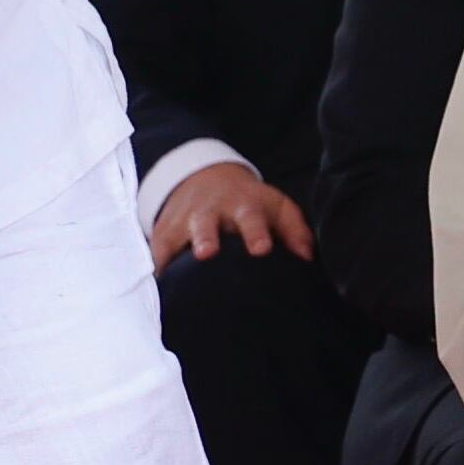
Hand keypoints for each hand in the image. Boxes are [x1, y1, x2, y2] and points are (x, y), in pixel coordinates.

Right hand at [150, 161, 313, 269]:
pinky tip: (160, 287)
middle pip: (206, 224)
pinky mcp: (162, 233)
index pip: (251, 218)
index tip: (262, 249)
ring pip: (176, 237)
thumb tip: (306, 259)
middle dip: (205, 238)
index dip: (255, 233)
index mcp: (242, 206)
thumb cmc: (248, 202)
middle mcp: (210, 212)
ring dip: (173, 253)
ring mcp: (183, 222)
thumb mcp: (276, 207)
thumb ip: (295, 230)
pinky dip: (157, 268)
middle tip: (206, 253)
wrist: (204, 177)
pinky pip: (157, 252)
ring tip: (173, 275)